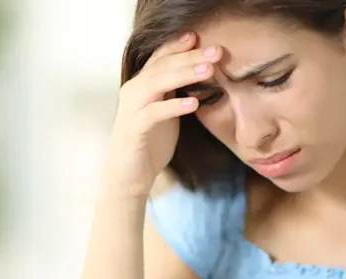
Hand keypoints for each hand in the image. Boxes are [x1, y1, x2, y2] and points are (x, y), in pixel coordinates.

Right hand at [103, 32, 222, 198]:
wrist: (129, 176)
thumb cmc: (149, 143)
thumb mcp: (165, 111)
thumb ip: (174, 92)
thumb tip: (198, 74)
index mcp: (141, 86)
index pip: (160, 57)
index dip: (179, 45)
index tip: (202, 36)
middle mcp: (133, 92)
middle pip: (162, 65)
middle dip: (190, 56)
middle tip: (216, 51)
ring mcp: (131, 109)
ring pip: (157, 83)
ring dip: (184, 74)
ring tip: (208, 70)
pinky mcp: (134, 129)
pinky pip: (154, 113)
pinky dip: (173, 106)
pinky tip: (193, 103)